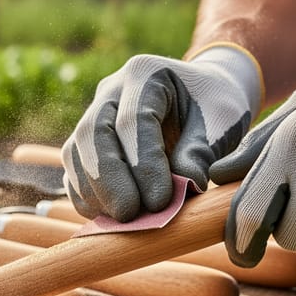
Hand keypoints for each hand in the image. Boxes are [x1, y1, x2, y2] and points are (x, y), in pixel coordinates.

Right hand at [61, 44, 262, 220]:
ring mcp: (94, 115)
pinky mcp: (87, 143)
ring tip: (122, 221)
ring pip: (76, 153)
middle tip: (130, 216)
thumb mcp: (221, 122)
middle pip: (92, 134)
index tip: (160, 202)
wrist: (203, 96)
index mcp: (145, 74)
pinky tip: (111, 219)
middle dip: (109, 180)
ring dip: (94, 193)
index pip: (133, 121)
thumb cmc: (215, 107)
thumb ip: (200, 152)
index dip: (143, 164)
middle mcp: (110, 90)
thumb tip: (184, 188)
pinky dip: (88, 198)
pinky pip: (74, 171)